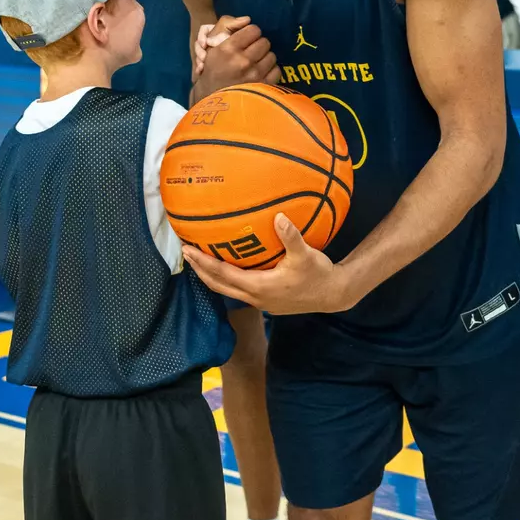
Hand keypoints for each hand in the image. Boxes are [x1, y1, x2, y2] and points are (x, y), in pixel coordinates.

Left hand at [182, 214, 350, 314]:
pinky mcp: (266, 302)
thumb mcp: (305, 254)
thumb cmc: (318, 274)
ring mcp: (260, 302)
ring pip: (227, 290)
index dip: (203, 262)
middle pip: (218, 285)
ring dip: (211, 276)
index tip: (188, 250)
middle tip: (186, 253)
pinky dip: (226, 280)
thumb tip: (279, 217)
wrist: (333, 295)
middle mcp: (255, 297)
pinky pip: (238, 291)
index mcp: (259, 286)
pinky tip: (227, 268)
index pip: (223, 274)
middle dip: (200, 270)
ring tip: (199, 261)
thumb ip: (291, 236)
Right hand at [195, 17, 280, 96]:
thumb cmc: (212, 72)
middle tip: (252, 51)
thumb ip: (227, 29)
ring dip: (265, 58)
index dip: (251, 33)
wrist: (212, 99)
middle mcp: (243, 60)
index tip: (247, 39)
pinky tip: (262, 72)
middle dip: (258, 45)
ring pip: (271, 55)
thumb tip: (247, 19)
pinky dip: (270, 70)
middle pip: (264, 42)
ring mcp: (255, 74)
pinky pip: (276, 70)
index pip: (253, 30)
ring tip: (256, 63)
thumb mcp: (213, 49)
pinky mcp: (263, 86)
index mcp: (229, 48)